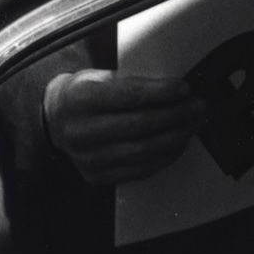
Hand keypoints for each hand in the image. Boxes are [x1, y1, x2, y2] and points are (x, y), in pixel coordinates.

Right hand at [44, 68, 204, 184]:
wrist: (55, 122)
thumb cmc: (84, 95)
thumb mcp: (99, 77)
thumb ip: (131, 82)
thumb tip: (175, 88)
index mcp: (80, 99)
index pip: (129, 96)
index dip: (162, 93)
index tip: (185, 88)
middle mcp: (80, 131)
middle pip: (139, 125)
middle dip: (176, 115)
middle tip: (197, 106)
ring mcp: (87, 158)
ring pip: (143, 151)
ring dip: (176, 137)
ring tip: (194, 123)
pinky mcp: (97, 176)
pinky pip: (140, 170)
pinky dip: (166, 157)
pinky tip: (179, 143)